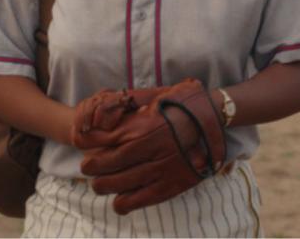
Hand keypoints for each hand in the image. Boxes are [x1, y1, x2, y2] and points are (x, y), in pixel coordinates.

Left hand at [76, 78, 226, 213]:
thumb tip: (102, 113)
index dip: (83, 143)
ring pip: (116, 186)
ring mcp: (159, 169)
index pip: (96, 140)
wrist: (216, 118)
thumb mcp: (155, 95)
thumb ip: (129, 104)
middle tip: (89, 168)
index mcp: (141, 126)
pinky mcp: (170, 185)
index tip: (83, 144)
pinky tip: (120, 199)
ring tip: (102, 184)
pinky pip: (136, 201)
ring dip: (102, 186)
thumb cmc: (182, 102)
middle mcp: (147, 149)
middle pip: (101, 166)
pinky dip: (122, 203)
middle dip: (90, 168)